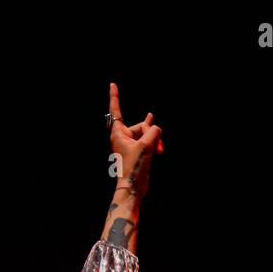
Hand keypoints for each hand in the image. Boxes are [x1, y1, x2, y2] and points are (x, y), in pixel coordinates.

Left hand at [108, 83, 162, 199]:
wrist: (134, 187)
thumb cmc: (134, 167)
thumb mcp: (146, 145)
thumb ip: (154, 131)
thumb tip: (156, 130)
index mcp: (118, 132)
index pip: (116, 110)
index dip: (115, 96)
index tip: (113, 84)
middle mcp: (123, 137)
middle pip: (141, 125)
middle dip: (151, 132)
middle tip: (154, 146)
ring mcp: (131, 145)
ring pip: (147, 134)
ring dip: (154, 140)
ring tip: (158, 151)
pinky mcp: (138, 152)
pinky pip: (148, 142)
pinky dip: (154, 144)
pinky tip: (159, 148)